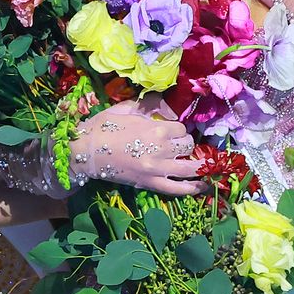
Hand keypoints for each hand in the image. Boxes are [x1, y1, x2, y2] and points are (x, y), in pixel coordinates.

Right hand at [76, 102, 199, 194]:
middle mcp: (161, 149)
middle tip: (179, 145)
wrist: (84, 152)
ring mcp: (157, 168)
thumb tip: (166, 105)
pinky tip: (203, 186)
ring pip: (189, 167)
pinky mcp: (150, 184)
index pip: (180, 128)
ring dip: (200, 166)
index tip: (171, 130)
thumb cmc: (103, 127)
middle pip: (187, 146)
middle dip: (186, 143)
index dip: (177, 128)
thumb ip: (149, 104)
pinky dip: (192, 188)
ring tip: (208, 166)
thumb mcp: (126, 109)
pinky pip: (177, 188)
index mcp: (156, 128)